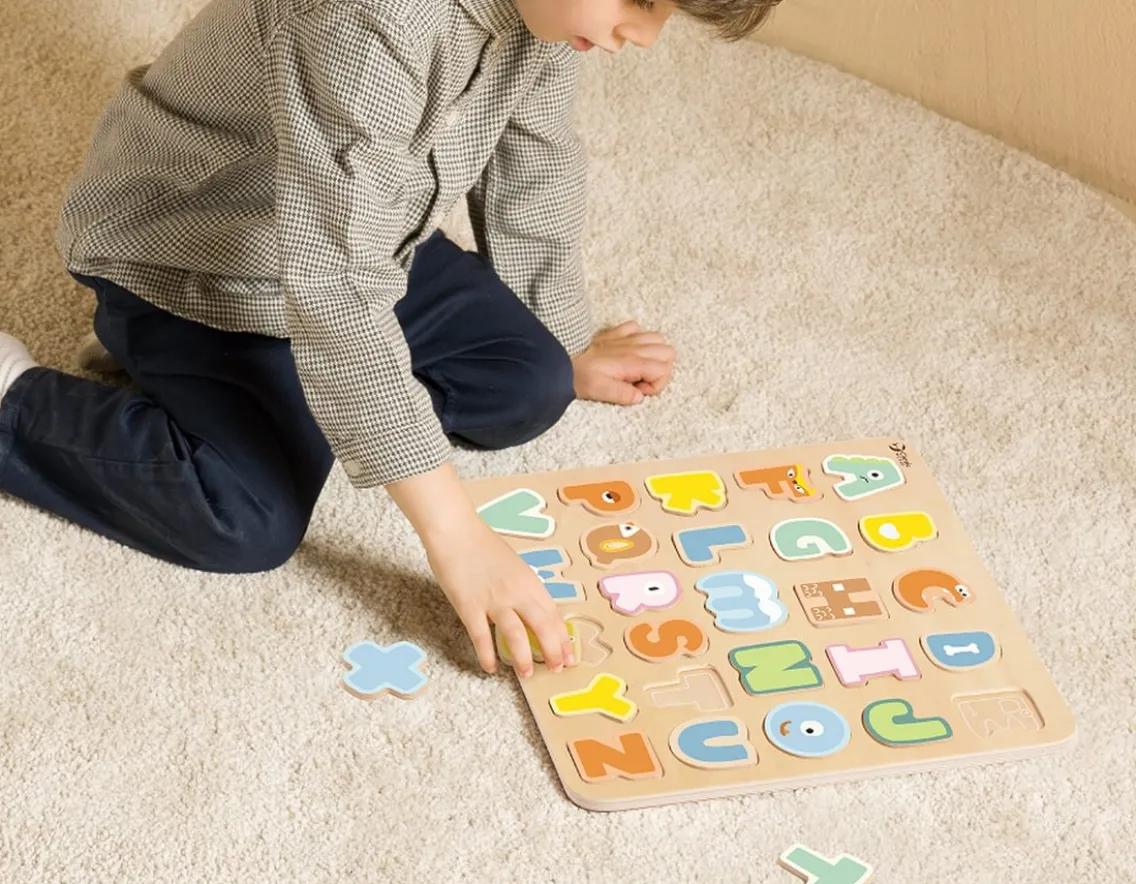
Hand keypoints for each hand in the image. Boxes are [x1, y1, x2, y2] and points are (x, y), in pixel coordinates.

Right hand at [385, 464, 573, 677]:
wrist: (455, 531)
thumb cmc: (483, 545)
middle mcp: (517, 592)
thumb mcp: (514, 565)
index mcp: (530, 581)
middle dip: (553, 651)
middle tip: (557, 669)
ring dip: (524, 658)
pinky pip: (481, 637)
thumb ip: (524, 588)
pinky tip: (490, 668)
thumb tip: (534, 610)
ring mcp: (494, 600)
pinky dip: (487, 655)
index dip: (562, 637)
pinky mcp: (470, 606)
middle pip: (542, 626)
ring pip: (516, 636)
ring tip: (527, 673)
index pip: (553, 614)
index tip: (569, 655)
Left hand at [572, 321, 674, 405]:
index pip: (664, 369)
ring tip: (639, 368)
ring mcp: (626, 337)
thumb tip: (639, 397)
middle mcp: (633, 346)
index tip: (639, 391)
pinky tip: (629, 352)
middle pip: (668, 351)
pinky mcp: (616, 333)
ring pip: (658, 338)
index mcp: (632, 361)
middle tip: (643, 381)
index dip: (656, 384)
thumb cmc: (579, 376)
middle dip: (662, 369)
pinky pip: (638, 328)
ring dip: (655, 354)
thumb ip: (624, 395)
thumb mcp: (601, 391)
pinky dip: (640, 339)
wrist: (560, 360)